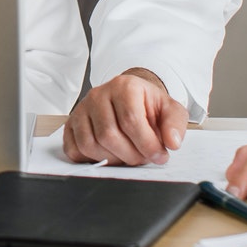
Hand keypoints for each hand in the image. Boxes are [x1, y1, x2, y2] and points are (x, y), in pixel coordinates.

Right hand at [61, 68, 188, 165]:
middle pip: (108, 135)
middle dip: (130, 155)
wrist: (129, 99)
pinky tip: (108, 155)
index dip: (146, 144)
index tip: (159, 156)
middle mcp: (98, 95)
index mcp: (124, 86)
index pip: (130, 120)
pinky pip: (74, 149)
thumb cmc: (148, 106)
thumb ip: (175, 124)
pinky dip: (91, 160)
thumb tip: (172, 142)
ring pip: (89, 144)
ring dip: (112, 160)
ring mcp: (81, 109)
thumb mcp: (170, 110)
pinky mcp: (71, 124)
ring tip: (127, 156)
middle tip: (142, 158)